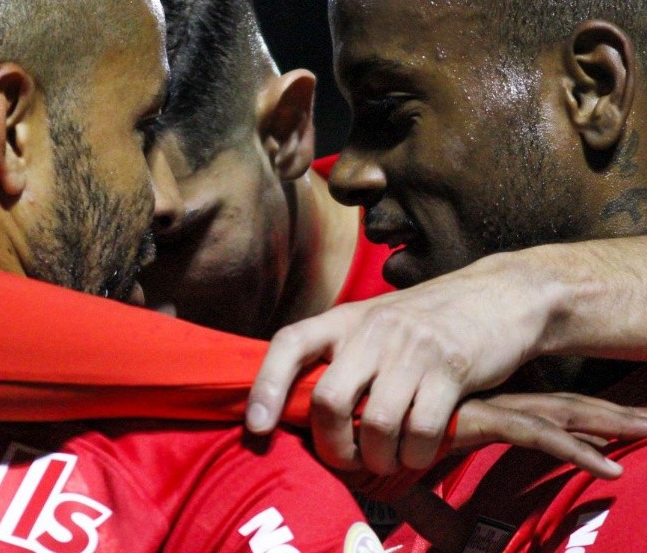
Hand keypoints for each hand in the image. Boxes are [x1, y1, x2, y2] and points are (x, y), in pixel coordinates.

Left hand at [246, 248, 591, 474]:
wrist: (499, 296)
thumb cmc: (428, 320)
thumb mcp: (376, 323)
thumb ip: (344, 356)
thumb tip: (304, 407)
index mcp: (346, 318)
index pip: (290, 342)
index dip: (266, 385)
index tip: (257, 427)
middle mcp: (373, 330)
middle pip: (329, 399)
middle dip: (333, 445)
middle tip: (347, 459)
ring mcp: (412, 348)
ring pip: (377, 425)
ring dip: (381, 458)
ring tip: (390, 459)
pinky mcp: (450, 369)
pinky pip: (421, 432)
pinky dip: (417, 455)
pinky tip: (420, 450)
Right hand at [343, 391, 646, 507]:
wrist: (332, 418)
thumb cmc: (365, 443)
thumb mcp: (409, 485)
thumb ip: (435, 511)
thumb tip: (453, 543)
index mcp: (475, 414)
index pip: (535, 413)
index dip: (574, 419)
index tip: (614, 422)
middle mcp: (482, 406)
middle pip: (555, 406)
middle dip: (602, 412)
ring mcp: (479, 410)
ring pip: (554, 414)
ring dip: (603, 422)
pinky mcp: (471, 421)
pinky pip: (531, 435)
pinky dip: (573, 449)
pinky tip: (608, 465)